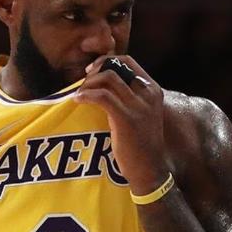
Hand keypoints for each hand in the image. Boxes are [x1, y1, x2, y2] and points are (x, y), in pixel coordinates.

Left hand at [74, 55, 168, 194]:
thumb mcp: (143, 114)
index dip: (107, 61)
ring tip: (80, 95)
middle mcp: (149, 94)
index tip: (93, 71)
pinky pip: (101, 96)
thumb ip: (132, 97)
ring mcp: (139, 106)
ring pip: (108, 78)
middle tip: (84, 84)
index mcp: (154, 90)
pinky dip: (86, 95)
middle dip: (95, 71)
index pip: (128, 61)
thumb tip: (105, 83)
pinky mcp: (126, 119)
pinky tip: (78, 101)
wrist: (149, 170)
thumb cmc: (142, 144)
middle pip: (116, 66)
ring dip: (88, 83)